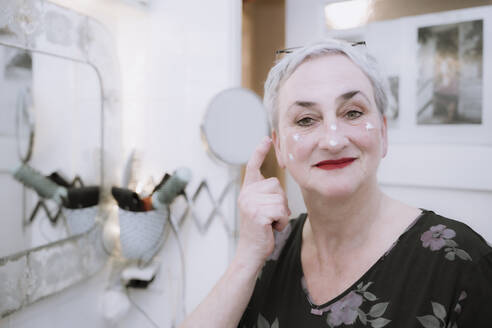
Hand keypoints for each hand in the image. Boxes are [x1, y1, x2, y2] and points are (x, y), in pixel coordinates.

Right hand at [235, 136, 290, 270]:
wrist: (250, 253)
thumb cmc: (260, 232)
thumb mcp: (260, 208)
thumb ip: (265, 195)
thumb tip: (277, 184)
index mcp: (247, 191)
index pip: (253, 167)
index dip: (260, 152)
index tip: (266, 138)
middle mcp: (246, 194)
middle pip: (276, 186)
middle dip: (280, 202)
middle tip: (270, 217)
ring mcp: (250, 203)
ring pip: (280, 199)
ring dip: (281, 214)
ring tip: (270, 223)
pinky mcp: (257, 213)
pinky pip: (280, 210)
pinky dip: (281, 222)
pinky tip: (271, 228)